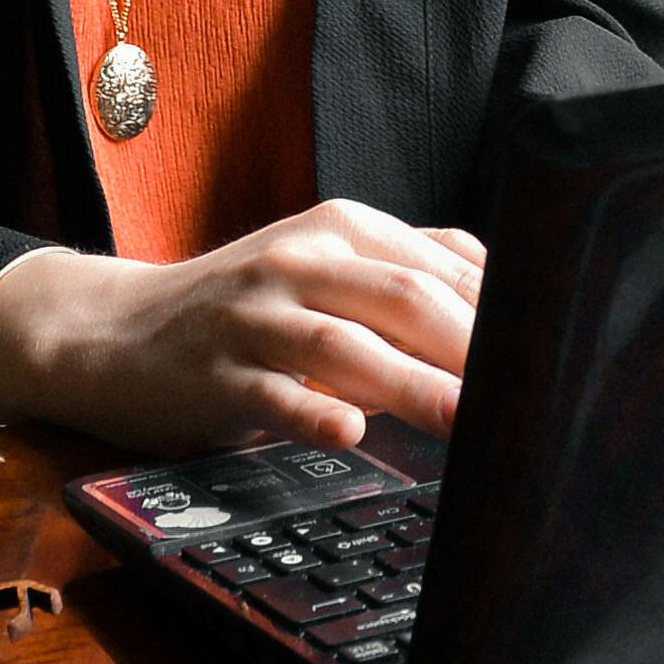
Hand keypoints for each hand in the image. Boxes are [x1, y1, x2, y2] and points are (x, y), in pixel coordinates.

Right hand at [0, 199, 482, 458]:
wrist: (112, 332)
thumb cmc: (242, 310)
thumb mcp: (324, 270)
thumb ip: (408, 276)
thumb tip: (511, 305)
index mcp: (338, 229)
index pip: (437, 263)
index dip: (497, 309)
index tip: (551, 350)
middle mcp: (297, 260)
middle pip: (401, 297)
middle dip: (469, 347)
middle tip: (524, 394)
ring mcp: (252, 317)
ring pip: (344, 346)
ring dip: (412, 385)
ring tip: (464, 422)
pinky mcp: (212, 374)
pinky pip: (270, 396)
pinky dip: (312, 414)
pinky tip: (348, 434)